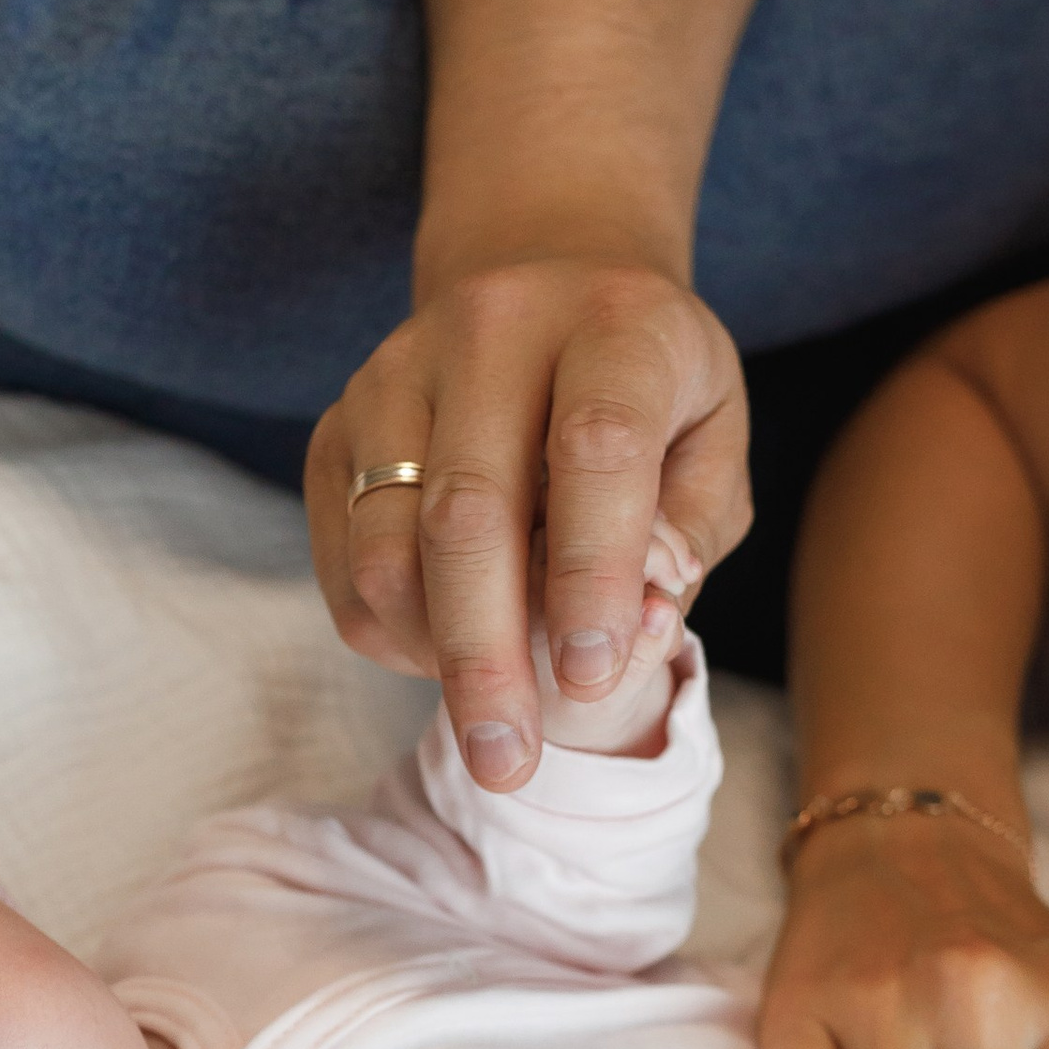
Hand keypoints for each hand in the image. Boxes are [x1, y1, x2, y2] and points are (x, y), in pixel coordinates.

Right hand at [306, 262, 749, 793]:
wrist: (545, 284)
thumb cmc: (650, 394)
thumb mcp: (713, 446)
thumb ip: (689, 535)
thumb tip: (641, 626)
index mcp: (614, 323)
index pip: (595, 448)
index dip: (592, 572)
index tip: (591, 678)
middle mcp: (491, 328)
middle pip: (467, 513)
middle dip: (487, 657)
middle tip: (508, 764)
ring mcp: (394, 375)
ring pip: (387, 548)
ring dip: (435, 656)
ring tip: (492, 708)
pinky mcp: (335, 427)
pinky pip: (347, 566)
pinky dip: (396, 635)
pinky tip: (452, 646)